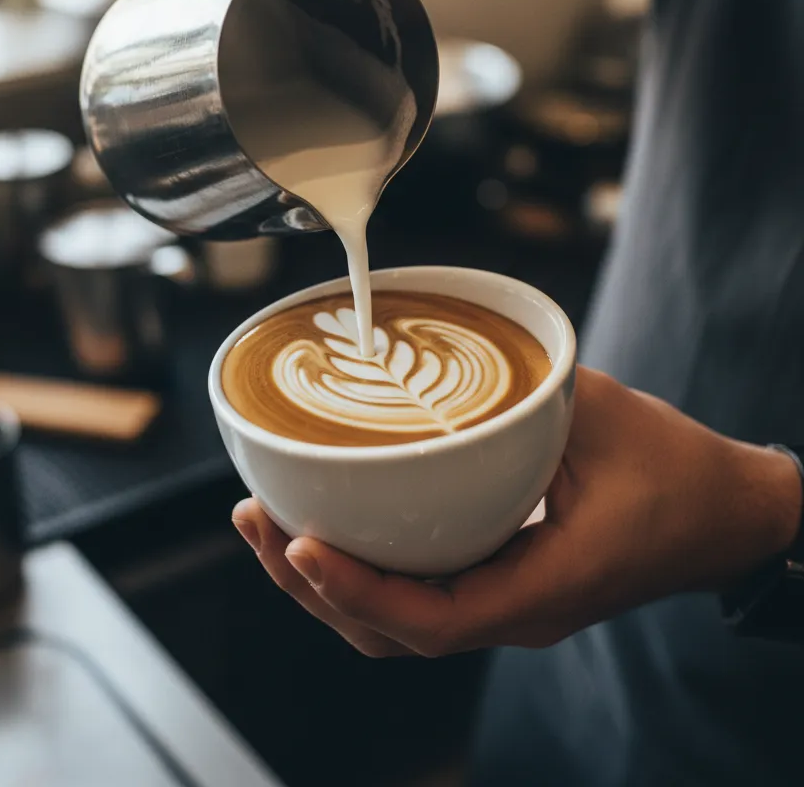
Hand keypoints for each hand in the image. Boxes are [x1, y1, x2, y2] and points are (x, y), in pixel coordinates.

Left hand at [232, 367, 802, 656]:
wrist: (724, 514)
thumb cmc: (674, 470)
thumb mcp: (601, 410)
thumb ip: (520, 385)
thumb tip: (430, 344)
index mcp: (544, 586)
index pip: (434, 619)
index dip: (358, 590)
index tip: (301, 544)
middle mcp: (515, 611)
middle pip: (388, 632)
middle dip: (309, 584)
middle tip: (254, 518)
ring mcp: (502, 603)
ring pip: (391, 624)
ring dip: (320, 583)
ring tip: (265, 525)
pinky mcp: (495, 581)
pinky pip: (410, 595)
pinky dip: (356, 572)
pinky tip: (323, 525)